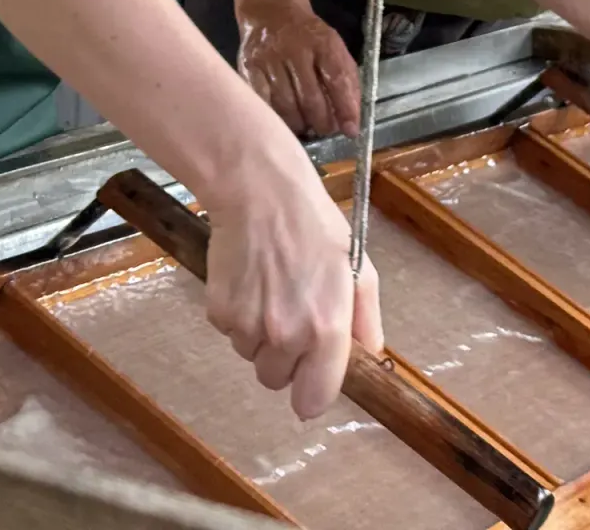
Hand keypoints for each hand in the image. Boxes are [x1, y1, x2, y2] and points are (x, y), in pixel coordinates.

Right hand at [203, 146, 382, 418]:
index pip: (314, 399)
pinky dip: (237, 316)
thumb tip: (369, 355)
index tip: (311, 382)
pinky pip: (230, 332)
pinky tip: (249, 282)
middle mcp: (286, 335)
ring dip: (259, 336)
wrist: (259, 191)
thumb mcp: (358, 268)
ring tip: (270, 290)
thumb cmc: (313, 225)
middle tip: (291, 317)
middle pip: (277, 380)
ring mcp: (248, 325)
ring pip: (251, 356)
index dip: (312, 394)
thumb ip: (366, 320)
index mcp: (326, 328)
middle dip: (284, 359)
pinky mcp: (220, 311)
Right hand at [237, 3, 361, 138]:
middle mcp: (295, 49)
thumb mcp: (334, 48)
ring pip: (286, 104)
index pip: (337, 78)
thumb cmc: (308, 37)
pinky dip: (275, 117)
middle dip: (321, 121)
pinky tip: (283, 121)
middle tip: (324, 129)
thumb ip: (347, 81)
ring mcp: (269, 59)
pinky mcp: (249, 67)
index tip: (350, 130)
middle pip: (310, 97)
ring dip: (299, 123)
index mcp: (323, 42)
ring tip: (305, 127)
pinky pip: (263, 102)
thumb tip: (351, 122)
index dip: (345, 107)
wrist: (272, 12)